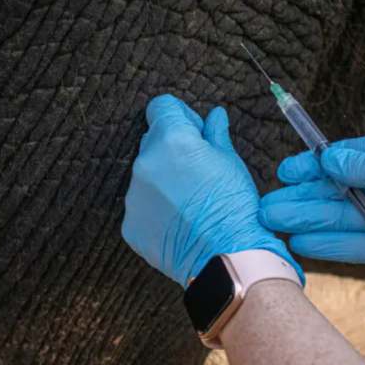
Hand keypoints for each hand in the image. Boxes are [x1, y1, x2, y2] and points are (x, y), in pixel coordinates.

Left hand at [122, 94, 302, 285]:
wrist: (226, 257)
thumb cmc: (234, 208)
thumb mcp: (231, 163)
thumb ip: (216, 135)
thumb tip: (214, 116)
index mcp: (172, 140)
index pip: (161, 107)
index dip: (181, 116)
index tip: (195, 133)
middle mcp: (145, 163)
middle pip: (152, 140)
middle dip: (172, 148)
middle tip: (198, 171)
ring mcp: (134, 196)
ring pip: (146, 175)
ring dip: (163, 180)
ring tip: (191, 202)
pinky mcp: (130, 224)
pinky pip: (141, 206)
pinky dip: (156, 209)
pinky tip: (180, 221)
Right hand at [259, 128, 364, 302]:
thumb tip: (327, 161)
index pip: (343, 159)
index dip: (311, 166)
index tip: (283, 172)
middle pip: (335, 192)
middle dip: (300, 198)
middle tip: (264, 206)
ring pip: (339, 219)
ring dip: (306, 221)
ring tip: (272, 225)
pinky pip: (354, 246)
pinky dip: (328, 245)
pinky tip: (301, 244)